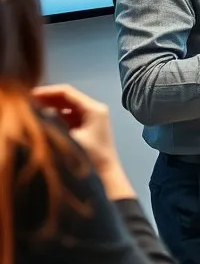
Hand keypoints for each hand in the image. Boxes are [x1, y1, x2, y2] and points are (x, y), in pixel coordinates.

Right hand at [32, 84, 134, 199]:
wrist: (106, 172)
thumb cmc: (91, 156)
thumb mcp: (70, 138)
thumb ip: (56, 122)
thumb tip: (41, 111)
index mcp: (93, 108)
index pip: (67, 92)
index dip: (48, 92)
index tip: (31, 95)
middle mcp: (94, 108)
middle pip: (67, 97)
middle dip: (48, 98)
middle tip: (29, 102)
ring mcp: (92, 116)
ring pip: (68, 105)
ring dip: (51, 106)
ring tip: (33, 108)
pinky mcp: (89, 124)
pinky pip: (70, 114)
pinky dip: (57, 114)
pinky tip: (44, 118)